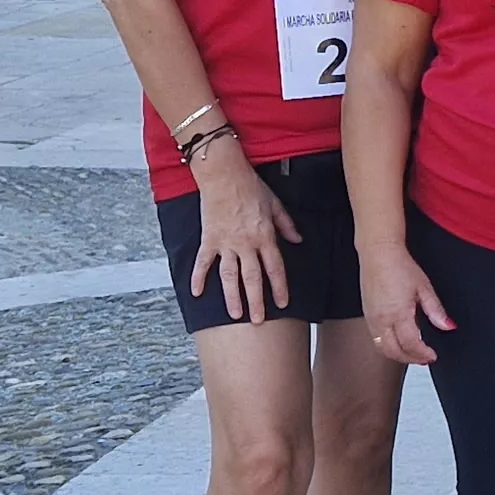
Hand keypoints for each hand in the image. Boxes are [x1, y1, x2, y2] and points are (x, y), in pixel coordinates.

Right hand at [184, 147, 299, 322]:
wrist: (224, 173)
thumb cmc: (251, 186)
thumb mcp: (275, 204)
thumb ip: (286, 225)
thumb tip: (298, 240)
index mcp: (265, 236)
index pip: (275, 267)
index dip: (280, 287)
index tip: (283, 304)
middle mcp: (246, 243)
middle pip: (253, 278)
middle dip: (256, 301)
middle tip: (257, 321)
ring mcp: (226, 243)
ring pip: (230, 276)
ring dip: (232, 297)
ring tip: (235, 315)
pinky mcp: (209, 238)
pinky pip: (203, 262)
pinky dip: (198, 278)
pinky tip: (196, 293)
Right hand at [360, 239, 448, 363]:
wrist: (378, 253)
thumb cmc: (399, 266)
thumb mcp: (424, 287)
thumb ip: (436, 310)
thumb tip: (448, 326)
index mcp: (398, 313)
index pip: (411, 344)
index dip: (423, 353)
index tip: (432, 355)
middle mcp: (381, 319)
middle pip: (393, 351)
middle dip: (410, 359)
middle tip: (423, 359)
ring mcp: (371, 318)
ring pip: (382, 348)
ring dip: (397, 355)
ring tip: (412, 353)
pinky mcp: (366, 315)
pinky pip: (375, 339)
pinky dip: (387, 345)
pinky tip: (398, 341)